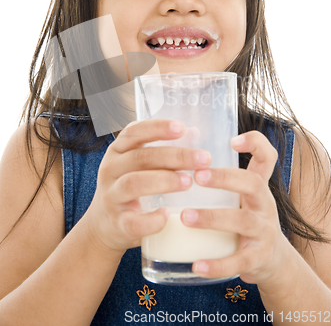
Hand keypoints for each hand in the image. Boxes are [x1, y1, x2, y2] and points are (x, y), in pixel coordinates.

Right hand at [82, 120, 211, 257]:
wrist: (103, 226)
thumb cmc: (130, 188)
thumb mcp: (139, 165)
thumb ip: (163, 150)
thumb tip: (195, 134)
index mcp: (118, 151)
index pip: (134, 132)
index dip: (158, 128)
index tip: (182, 128)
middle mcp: (111, 170)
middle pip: (141, 157)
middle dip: (174, 156)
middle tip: (202, 159)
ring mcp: (112, 196)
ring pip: (134, 183)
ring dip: (164, 181)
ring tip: (188, 182)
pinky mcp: (117, 223)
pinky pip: (133, 221)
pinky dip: (152, 219)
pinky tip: (167, 215)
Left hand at [181, 131, 289, 285]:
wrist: (272, 261)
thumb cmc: (245, 220)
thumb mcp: (240, 196)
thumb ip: (220, 179)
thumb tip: (181, 151)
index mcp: (257, 186)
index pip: (266, 156)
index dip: (255, 143)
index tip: (231, 140)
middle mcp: (264, 204)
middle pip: (252, 183)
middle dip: (224, 178)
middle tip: (197, 176)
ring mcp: (264, 231)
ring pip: (242, 221)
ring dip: (212, 218)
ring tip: (185, 216)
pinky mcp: (258, 258)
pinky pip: (239, 261)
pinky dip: (217, 264)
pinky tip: (196, 264)